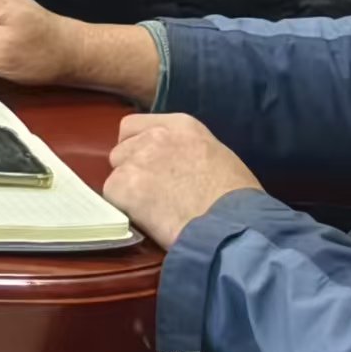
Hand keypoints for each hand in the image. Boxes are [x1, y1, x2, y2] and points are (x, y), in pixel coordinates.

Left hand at [105, 113, 263, 248]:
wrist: (233, 226)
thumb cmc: (237, 200)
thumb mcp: (218, 158)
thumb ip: (188, 151)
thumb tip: (176, 163)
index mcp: (181, 125)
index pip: (134, 125)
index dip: (135, 146)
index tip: (145, 165)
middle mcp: (155, 137)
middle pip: (122, 151)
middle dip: (132, 170)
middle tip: (151, 193)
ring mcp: (137, 160)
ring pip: (116, 174)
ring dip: (128, 190)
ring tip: (154, 210)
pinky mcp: (124, 186)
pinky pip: (112, 197)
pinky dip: (125, 210)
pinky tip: (148, 220)